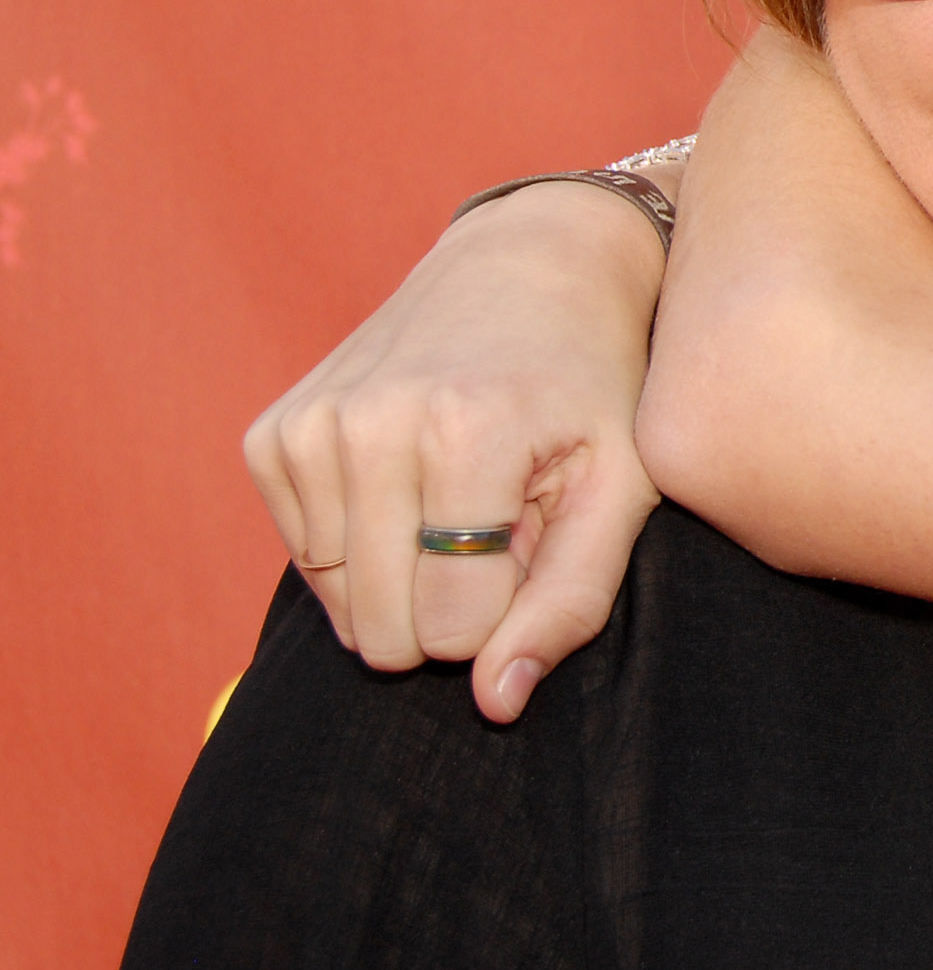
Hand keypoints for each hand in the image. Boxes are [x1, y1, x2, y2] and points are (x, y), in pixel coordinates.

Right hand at [243, 175, 670, 720]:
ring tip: (462, 495)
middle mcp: (370, 424)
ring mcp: (309, 426)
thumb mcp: (624, 487)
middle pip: (385, 631)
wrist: (535, 265)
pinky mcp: (272, 435)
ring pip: (340, 606)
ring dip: (408, 575)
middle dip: (451, 605)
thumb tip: (492, 705)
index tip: (538, 539)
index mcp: (467, 431)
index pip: (456, 630)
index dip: (508, 610)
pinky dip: (365, 546)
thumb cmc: (595, 386)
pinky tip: (414, 483)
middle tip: (502, 521)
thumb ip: (570, 603)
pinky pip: (308, 561)